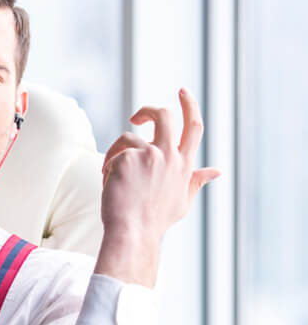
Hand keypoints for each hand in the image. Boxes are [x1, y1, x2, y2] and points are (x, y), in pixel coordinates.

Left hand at [95, 87, 220, 285]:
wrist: (133, 232)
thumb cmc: (154, 221)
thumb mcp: (182, 201)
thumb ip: (196, 182)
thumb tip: (216, 171)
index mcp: (185, 165)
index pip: (193, 127)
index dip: (189, 106)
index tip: (182, 92)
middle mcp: (171, 156)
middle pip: (164, 116)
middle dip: (149, 110)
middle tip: (136, 117)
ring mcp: (150, 156)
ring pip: (129, 137)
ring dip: (116, 152)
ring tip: (110, 174)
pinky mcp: (129, 158)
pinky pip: (114, 154)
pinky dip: (108, 167)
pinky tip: (109, 184)